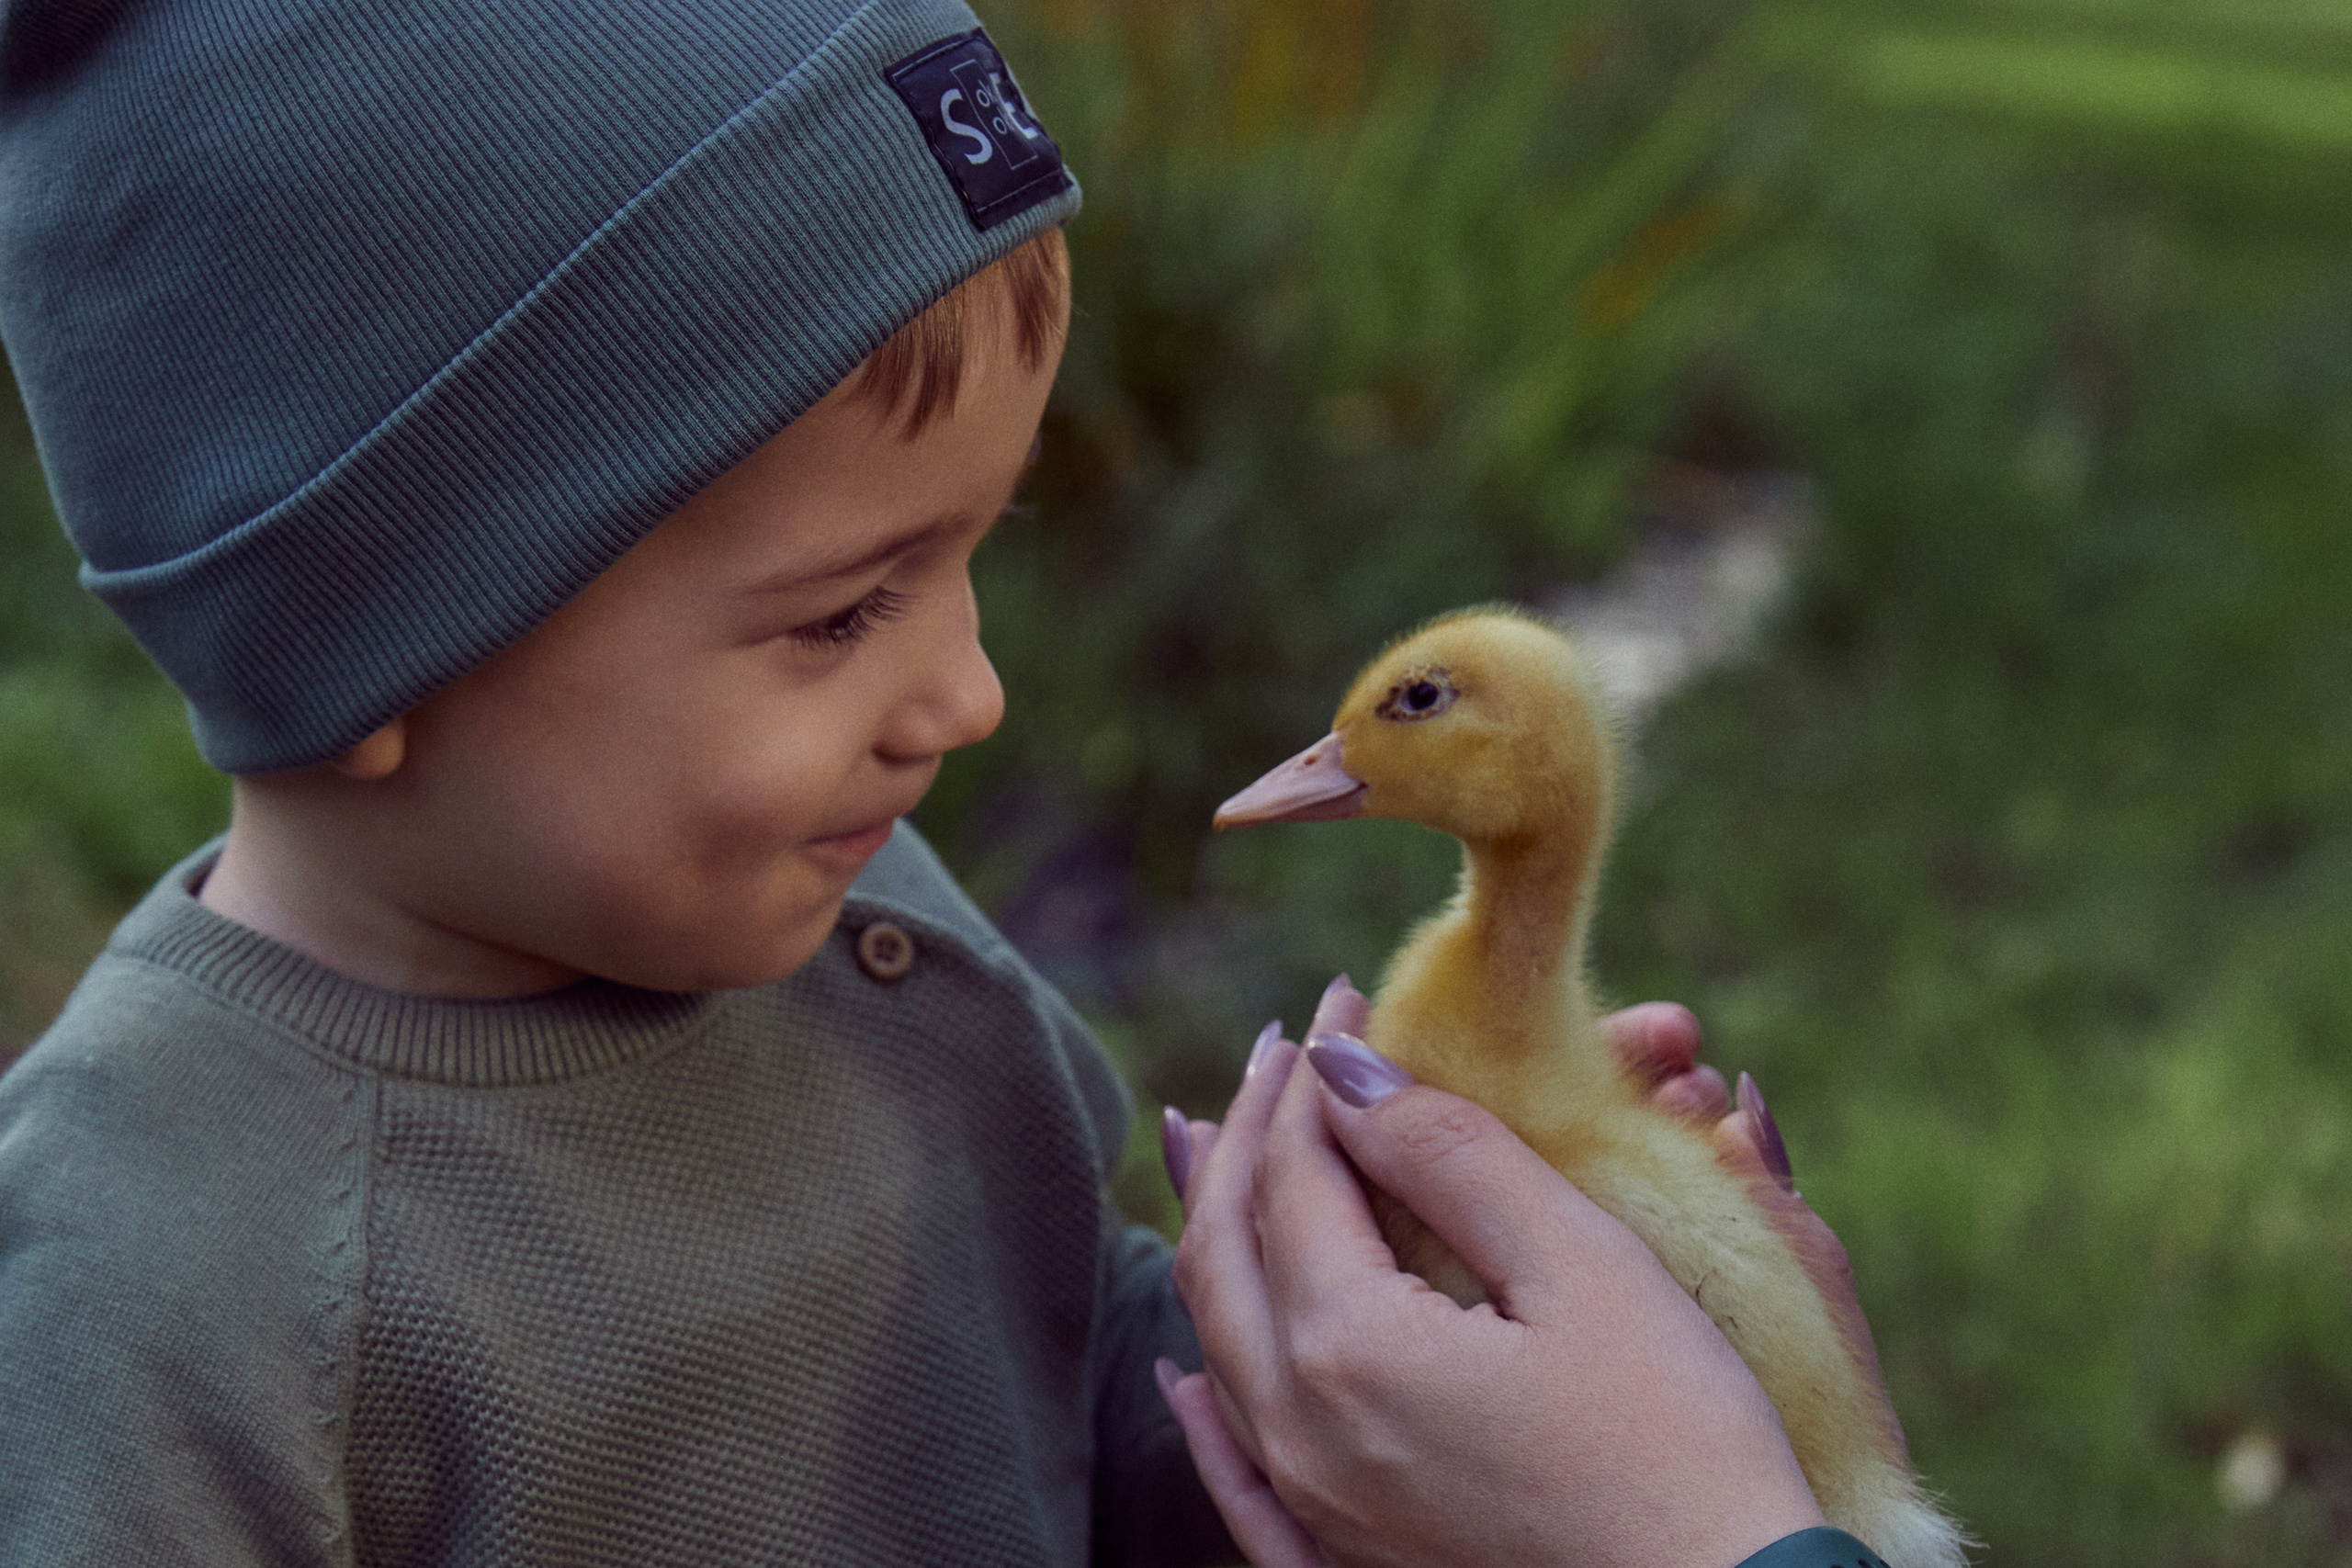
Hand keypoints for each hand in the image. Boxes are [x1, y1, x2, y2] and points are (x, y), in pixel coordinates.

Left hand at [1155, 982, 1883, 1567]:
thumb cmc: (1680, 1443)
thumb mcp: (1581, 1267)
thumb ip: (1449, 1155)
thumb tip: (1344, 1068)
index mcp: (1348, 1345)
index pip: (1298, 1168)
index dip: (1317, 1072)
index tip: (1347, 998)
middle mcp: (1299, 1429)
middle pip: (1231, 1244)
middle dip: (1252, 1133)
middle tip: (1283, 1052)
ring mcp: (1313, 1504)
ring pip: (1222, 1340)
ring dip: (1221, 1228)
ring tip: (1223, 1146)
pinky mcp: (1341, 1559)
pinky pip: (1234, 1470)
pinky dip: (1202, 1400)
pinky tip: (1184, 1367)